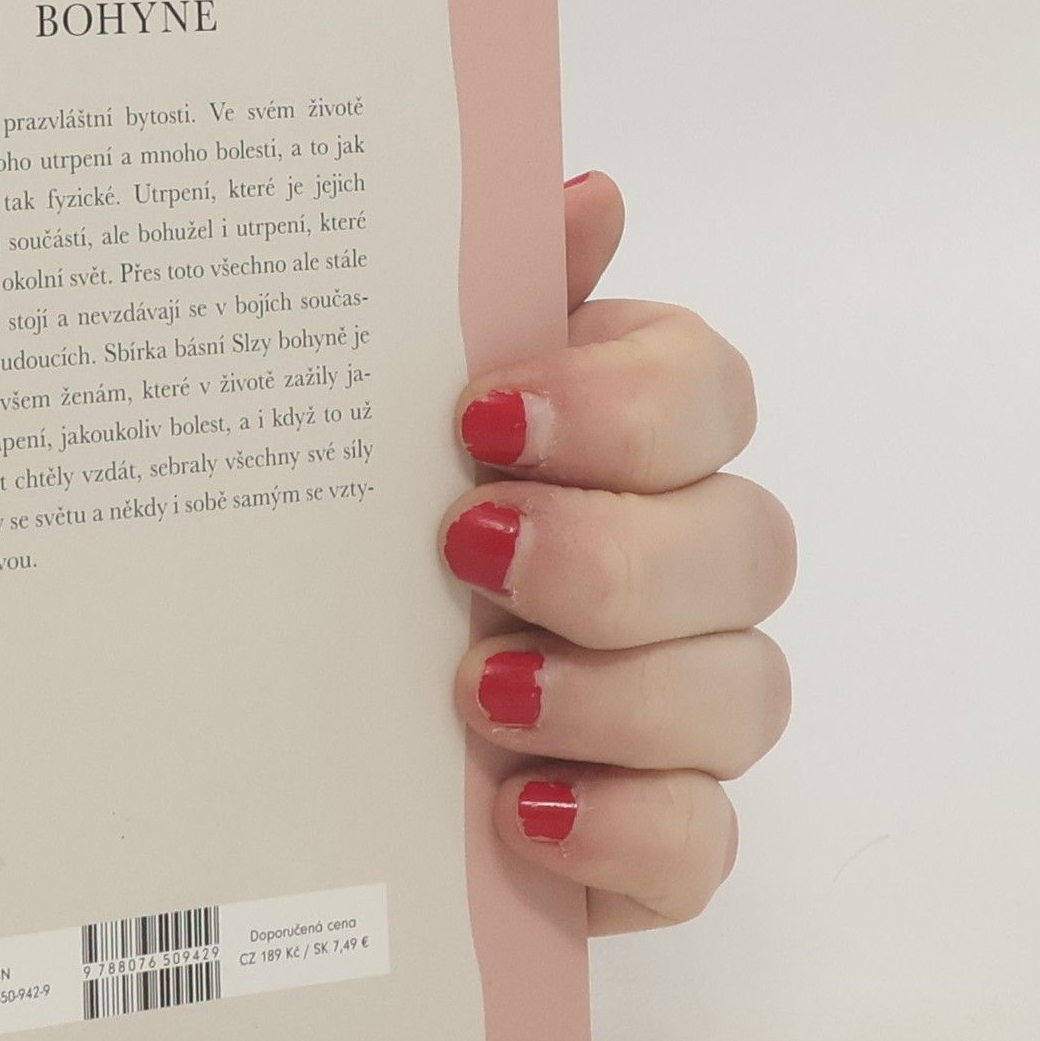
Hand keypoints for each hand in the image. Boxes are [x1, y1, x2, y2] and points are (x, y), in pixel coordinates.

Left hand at [440, 172, 794, 932]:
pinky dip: (626, 829)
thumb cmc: (364, 557)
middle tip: (466, 553)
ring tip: (475, 695)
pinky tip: (523, 813)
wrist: (293, 740)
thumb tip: (584, 195)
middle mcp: (677, 573)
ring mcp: (677, 715)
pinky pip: (706, 845)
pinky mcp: (653, 840)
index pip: (706, 392)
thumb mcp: (386, 427)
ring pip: (745, 693)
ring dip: (614, 693)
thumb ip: (489, 307)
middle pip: (746, 542)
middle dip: (611, 553)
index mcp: (621, 452)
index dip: (621, 402)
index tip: (479, 423)